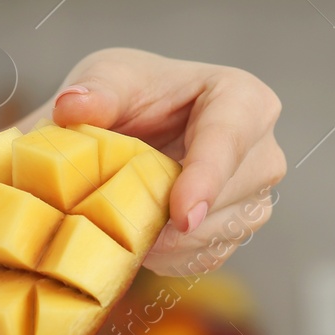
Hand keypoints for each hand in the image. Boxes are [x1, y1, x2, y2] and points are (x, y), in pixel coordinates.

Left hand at [43, 47, 283, 275]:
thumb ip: (95, 90)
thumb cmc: (132, 95)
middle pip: (229, 196)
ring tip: (120, 222)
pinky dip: (167, 256)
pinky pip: (205, 258)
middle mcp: (261, 151)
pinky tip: (138, 236)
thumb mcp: (109, 76)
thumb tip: (73, 107)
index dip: (207, 178)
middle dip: (173, 215)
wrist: (136, 127)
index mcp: (242, 99)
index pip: (232, 139)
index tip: (179, 215)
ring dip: (166, 240)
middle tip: (116, 221)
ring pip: (218, 234)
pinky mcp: (236, 233)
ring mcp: (254, 197)